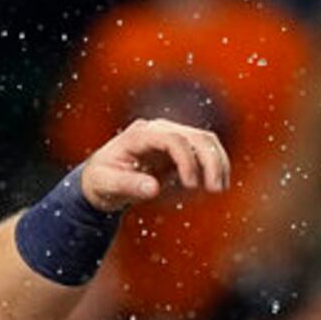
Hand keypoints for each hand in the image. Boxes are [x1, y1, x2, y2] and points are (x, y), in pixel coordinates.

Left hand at [78, 118, 230, 211]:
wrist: (100, 178)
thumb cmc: (100, 180)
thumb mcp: (106, 184)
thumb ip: (128, 185)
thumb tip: (153, 188)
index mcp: (138, 135)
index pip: (172, 139)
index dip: (186, 160)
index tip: (191, 185)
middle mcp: (157, 130)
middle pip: (194, 136)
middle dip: (210, 160)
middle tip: (215, 189)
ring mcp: (169, 136)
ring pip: (204, 140)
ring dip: (217, 161)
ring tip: (220, 187)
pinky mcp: (177, 149)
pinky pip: (203, 150)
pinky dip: (214, 164)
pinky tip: (217, 183)